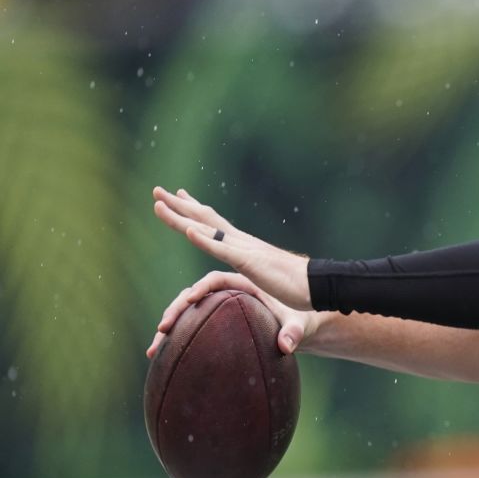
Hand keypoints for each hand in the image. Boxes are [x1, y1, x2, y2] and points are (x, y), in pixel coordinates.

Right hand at [145, 271, 319, 357]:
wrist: (299, 326)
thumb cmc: (300, 320)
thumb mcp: (300, 325)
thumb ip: (294, 332)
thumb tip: (286, 346)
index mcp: (245, 285)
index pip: (217, 280)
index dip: (201, 287)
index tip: (190, 299)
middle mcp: (227, 294)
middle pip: (193, 296)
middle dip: (175, 310)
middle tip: (162, 328)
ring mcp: (218, 310)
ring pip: (186, 314)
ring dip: (168, 330)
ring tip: (153, 350)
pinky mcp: (214, 325)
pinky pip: (189, 330)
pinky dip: (175, 341)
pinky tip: (160, 358)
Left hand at [151, 186, 311, 310]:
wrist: (321, 286)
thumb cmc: (299, 287)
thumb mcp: (267, 280)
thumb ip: (255, 277)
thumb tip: (249, 273)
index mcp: (245, 246)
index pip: (215, 223)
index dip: (195, 209)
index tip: (179, 195)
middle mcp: (242, 242)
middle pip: (205, 219)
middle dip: (179, 205)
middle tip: (156, 190)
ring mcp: (246, 251)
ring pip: (207, 230)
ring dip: (181, 217)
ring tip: (159, 203)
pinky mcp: (252, 264)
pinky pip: (224, 250)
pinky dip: (205, 240)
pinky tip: (189, 230)